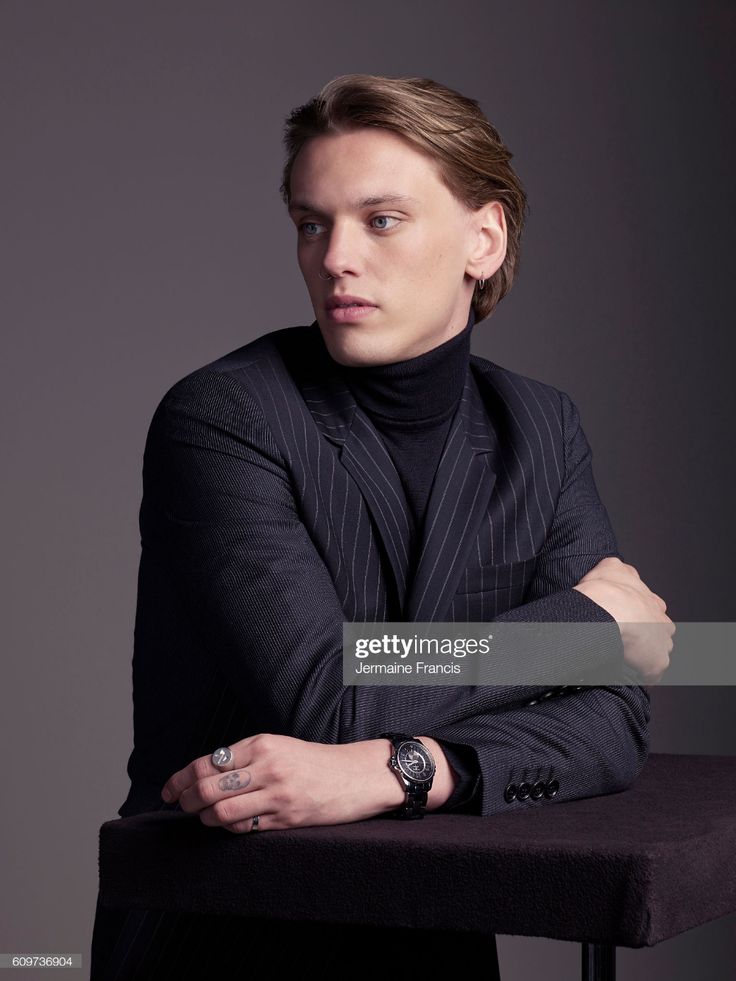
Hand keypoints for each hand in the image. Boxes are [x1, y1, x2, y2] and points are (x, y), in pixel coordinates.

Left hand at [160, 734, 410, 833]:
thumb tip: (203, 774)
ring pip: (221, 811)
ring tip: (201, 816)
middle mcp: (267, 766)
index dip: (180, 778)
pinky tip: (226, 824)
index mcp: (262, 744)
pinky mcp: (286, 818)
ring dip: (203, 817)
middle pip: (207, 787)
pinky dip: (228, 828)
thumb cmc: (315, 762)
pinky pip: (244, 827)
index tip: (169, 788)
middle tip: (178, 804)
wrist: (356, 775)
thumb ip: (245, 758)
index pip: (207, 762)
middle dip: (185, 800)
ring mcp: (277, 794)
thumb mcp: (279, 747)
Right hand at [573, 557, 673, 683]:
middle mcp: (663, 623)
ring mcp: (662, 644)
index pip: (651, 612)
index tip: (624, 621)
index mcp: (653, 602)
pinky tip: (622, 672)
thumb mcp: (610, 567)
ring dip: (641, 658)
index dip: (637, 617)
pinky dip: (638, 675)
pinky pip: (649, 674)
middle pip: (656, 634)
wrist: (609, 610)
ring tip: (619, 659)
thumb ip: (616, 569)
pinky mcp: (657, 664)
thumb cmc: (607, 591)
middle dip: (643, 638)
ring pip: (654, 654)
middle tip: (620, 641)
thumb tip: (614, 568)